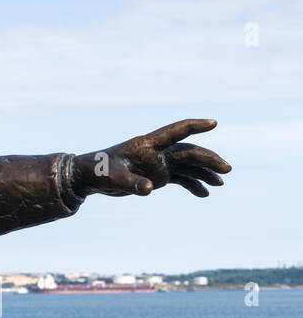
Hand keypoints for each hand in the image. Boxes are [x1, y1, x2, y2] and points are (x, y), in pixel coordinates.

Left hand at [72, 118, 230, 198]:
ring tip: (221, 184)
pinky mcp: (158, 176)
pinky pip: (181, 178)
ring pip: (188, 165)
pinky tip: (204, 194)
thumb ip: (132, 183)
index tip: (213, 123)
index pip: (175, 131)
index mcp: (147, 144)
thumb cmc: (98, 171)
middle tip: (226, 170)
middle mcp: (157, 152)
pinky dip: (193, 185)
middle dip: (208, 159)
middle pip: (188, 151)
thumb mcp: (113, 177)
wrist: (90, 177)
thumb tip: (150, 189)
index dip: (194, 126)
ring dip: (205, 173)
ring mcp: (159, 164)